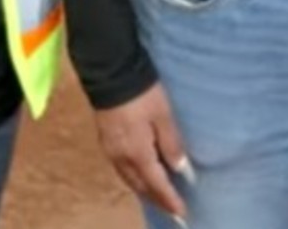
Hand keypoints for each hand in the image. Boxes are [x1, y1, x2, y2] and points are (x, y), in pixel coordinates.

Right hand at [94, 84, 191, 223]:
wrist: (111, 73)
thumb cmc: (142, 93)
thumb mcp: (163, 116)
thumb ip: (171, 144)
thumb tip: (180, 169)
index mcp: (138, 153)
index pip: (157, 184)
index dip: (170, 200)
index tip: (182, 214)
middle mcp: (122, 158)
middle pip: (141, 187)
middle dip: (157, 200)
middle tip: (172, 209)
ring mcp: (111, 150)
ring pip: (129, 180)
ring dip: (144, 191)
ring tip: (158, 197)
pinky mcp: (106, 141)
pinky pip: (122, 169)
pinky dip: (134, 178)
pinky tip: (140, 176)